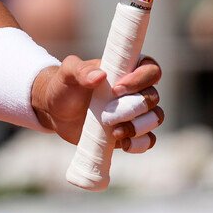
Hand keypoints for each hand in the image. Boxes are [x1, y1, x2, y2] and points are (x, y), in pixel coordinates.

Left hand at [32, 55, 162, 151]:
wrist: (57, 111)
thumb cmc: (65, 85)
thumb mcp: (68, 73)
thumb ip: (80, 70)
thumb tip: (100, 75)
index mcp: (126, 69)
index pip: (150, 69)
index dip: (140, 80)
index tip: (117, 89)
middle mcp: (136, 90)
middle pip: (153, 97)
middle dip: (134, 108)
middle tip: (108, 114)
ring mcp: (135, 113)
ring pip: (155, 118)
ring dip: (138, 127)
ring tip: (115, 132)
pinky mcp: (131, 132)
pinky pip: (148, 140)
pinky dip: (140, 143)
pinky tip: (124, 143)